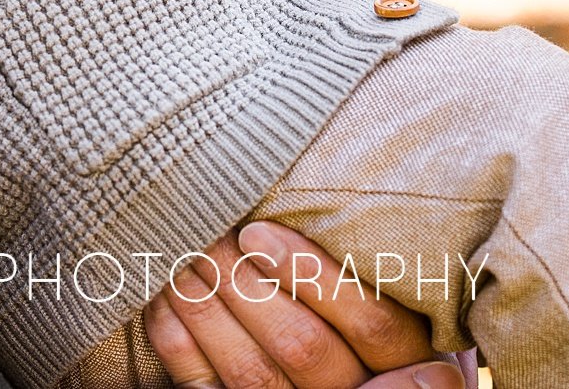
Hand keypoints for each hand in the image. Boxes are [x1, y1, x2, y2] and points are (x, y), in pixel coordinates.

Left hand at [141, 223, 464, 388]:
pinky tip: (163, 298)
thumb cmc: (361, 312)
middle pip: (302, 345)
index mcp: (405, 358)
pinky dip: (179, 343)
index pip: (370, 321)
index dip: (311, 275)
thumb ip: (376, 263)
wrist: (339, 375)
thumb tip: (329, 197)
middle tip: (205, 233)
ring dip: (206, 306)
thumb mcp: (391, 289)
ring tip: (182, 251)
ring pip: (252, 372)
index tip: (256, 232)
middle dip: (244, 283)